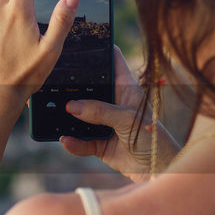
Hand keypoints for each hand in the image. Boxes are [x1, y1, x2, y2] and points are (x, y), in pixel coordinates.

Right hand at [59, 46, 178, 181]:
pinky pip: (82, 141)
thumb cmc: (154, 140)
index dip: (99, 51)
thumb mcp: (128, 120)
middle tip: (54, 80)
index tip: (79, 41)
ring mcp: (106, 125)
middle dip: (74, 87)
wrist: (160, 172)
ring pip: (82, 116)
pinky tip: (66, 140)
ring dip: (69, 118)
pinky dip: (74, 142)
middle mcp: (115, 104)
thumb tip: (71, 106)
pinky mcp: (101, 145)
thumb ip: (100, 111)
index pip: (112, 63)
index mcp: (127, 90)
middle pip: (91, 90)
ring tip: (55, 112)